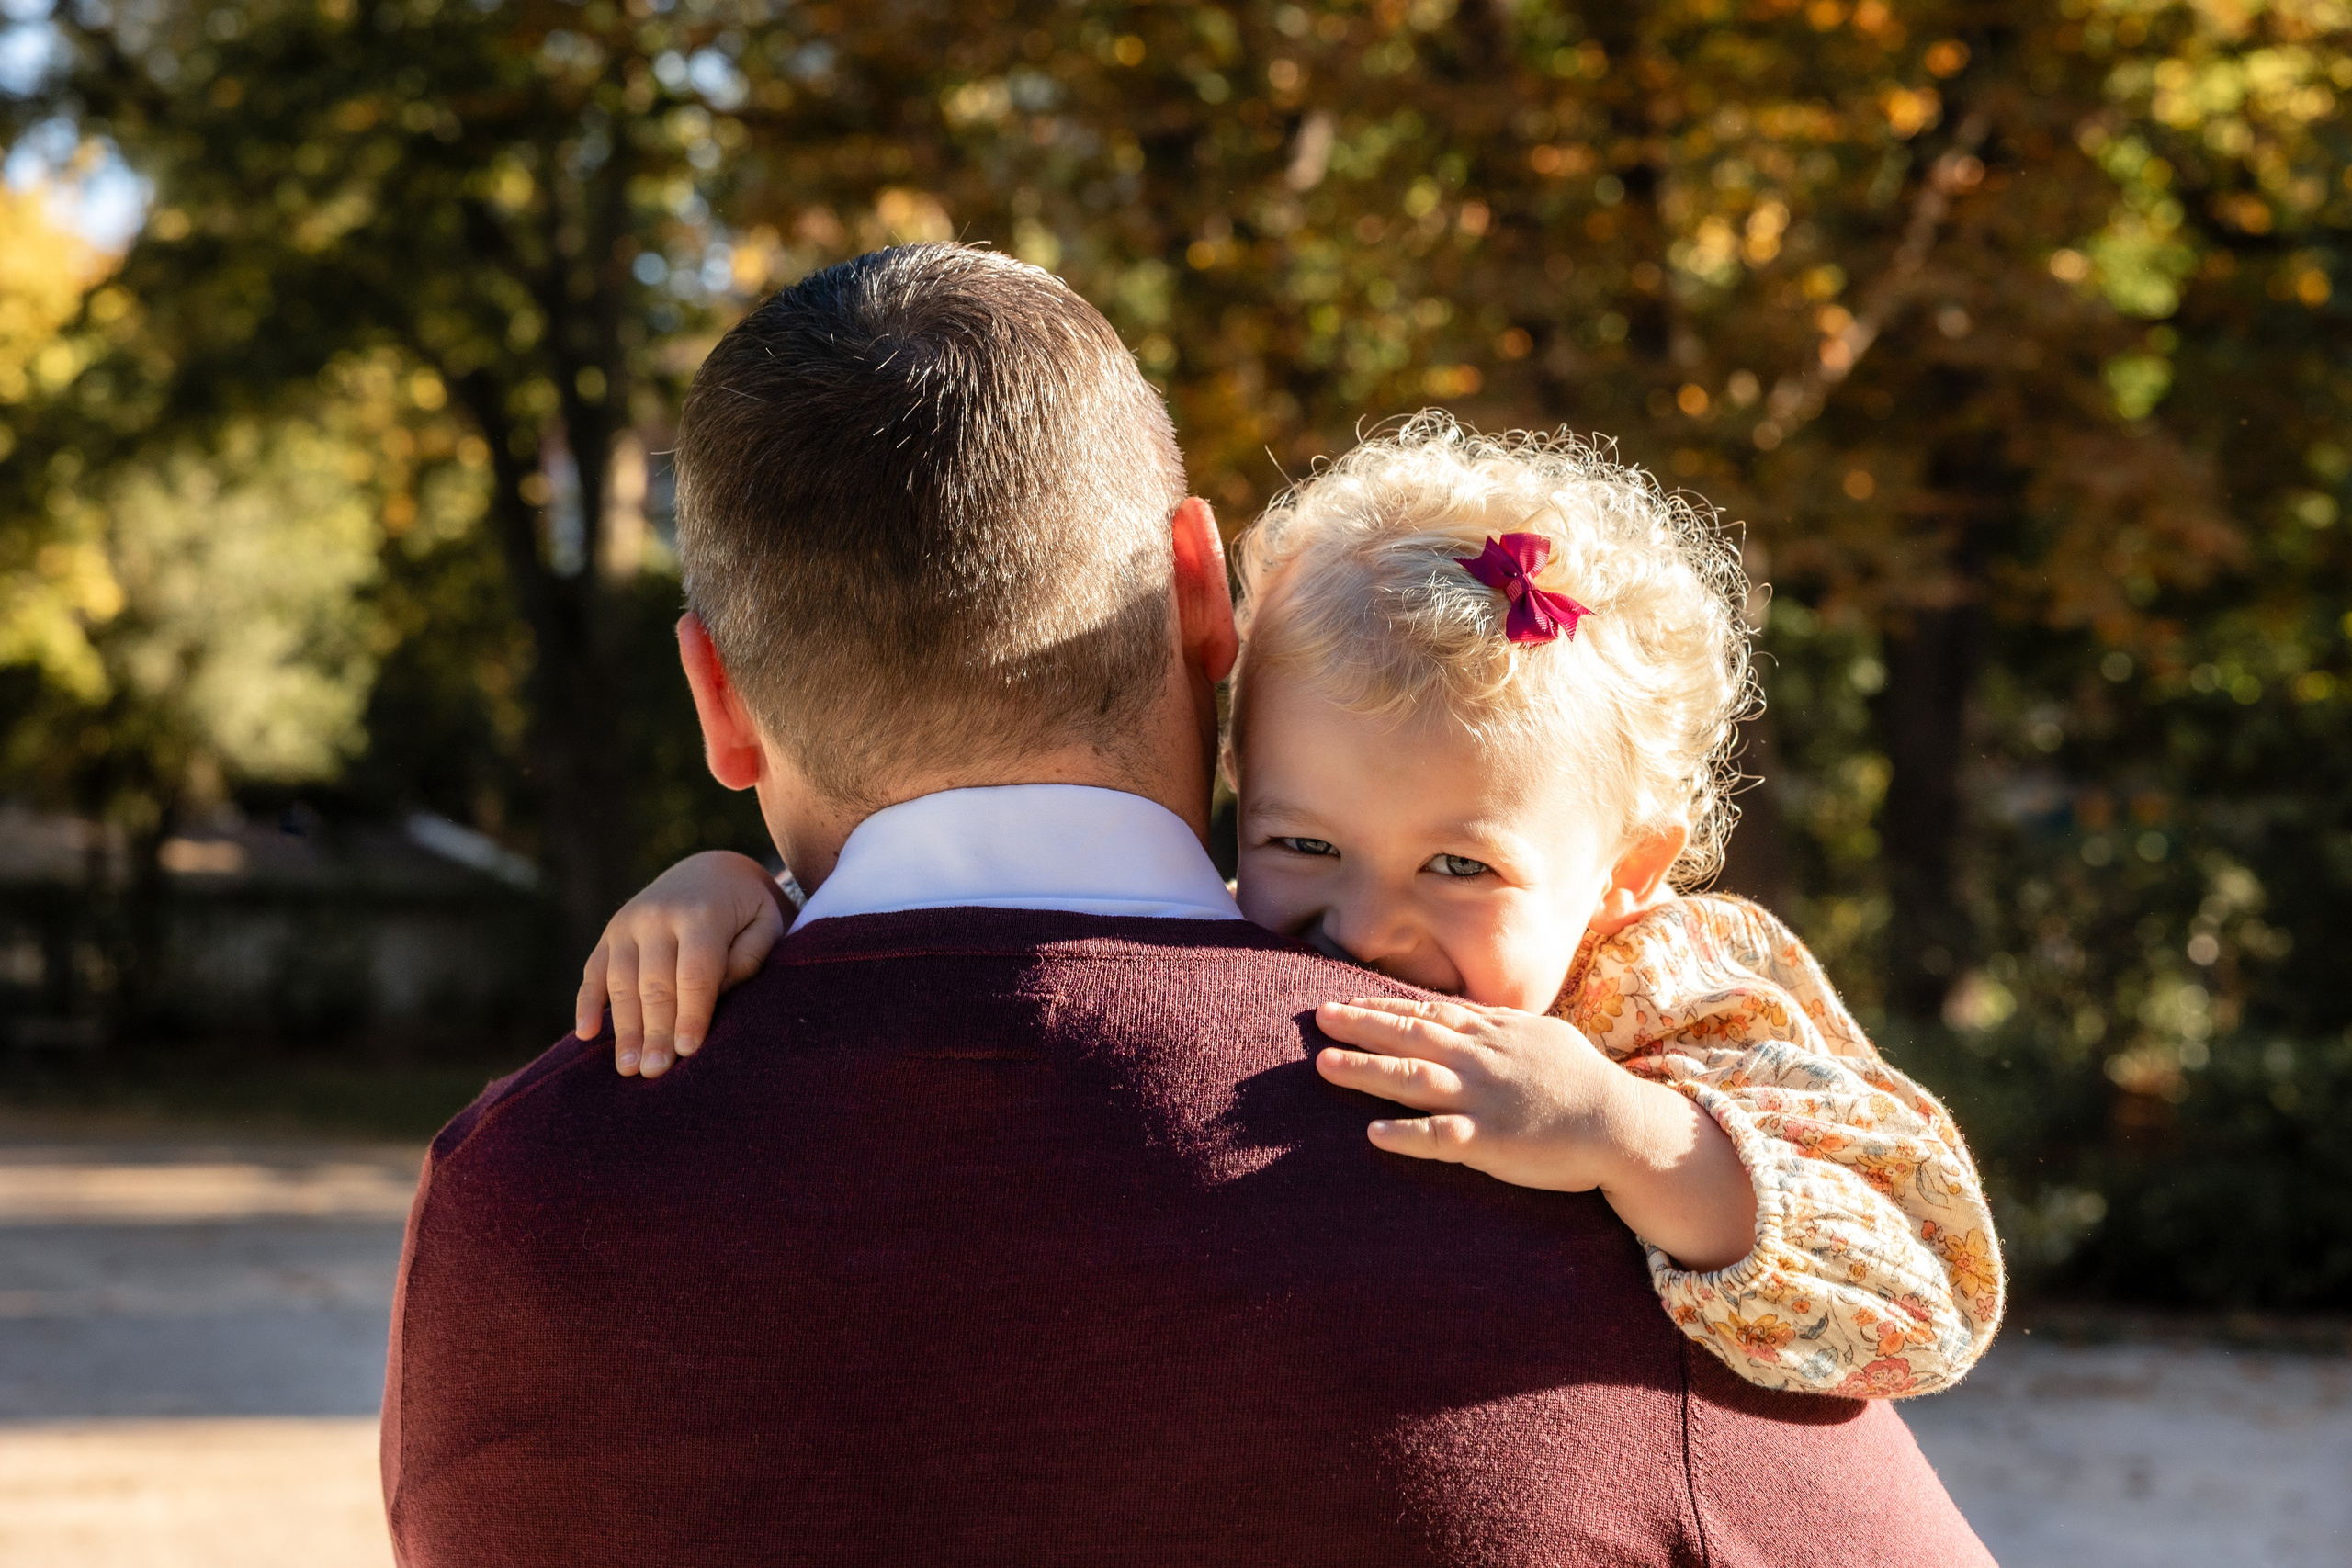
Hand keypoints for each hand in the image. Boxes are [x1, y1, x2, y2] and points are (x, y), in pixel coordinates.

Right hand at [575, 851, 786, 1076]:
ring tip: (627, 1068)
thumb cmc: (746, 911)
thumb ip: (748, 958)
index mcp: (702, 913)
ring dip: (623, 1028)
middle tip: (654, 1073)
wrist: (711, 870)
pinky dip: (587, 1003)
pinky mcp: (610, 933)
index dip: (691, 1014)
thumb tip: (716, 996)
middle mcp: (658, 915)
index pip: (695, 973)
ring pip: (621, 982)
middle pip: (654, 983)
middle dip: (655, 1031)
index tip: (688, 1052)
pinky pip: (593, 971)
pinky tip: (586, 1035)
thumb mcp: (767, 924)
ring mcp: (628, 923)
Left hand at [1312, 996, 1637, 1192]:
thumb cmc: (1583, 1081)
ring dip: (1366, 1070)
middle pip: (1411, 1035)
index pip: (1428, 1013)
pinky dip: (1406, 1135)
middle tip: (1318, 1016)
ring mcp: (1483, 1099)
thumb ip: (1497, 1024)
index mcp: (1492, 1034)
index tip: (1344, 1002)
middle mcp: (1480, 1059)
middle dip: (1361, 1025)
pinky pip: (1440, 1138)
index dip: (1383, 1007)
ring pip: (1414, 1078)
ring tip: (1323, 1065)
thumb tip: (1464, 1011)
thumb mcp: (1540, 1035)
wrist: (1622, 1123)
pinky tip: (1372, 1133)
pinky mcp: (1490, 1141)